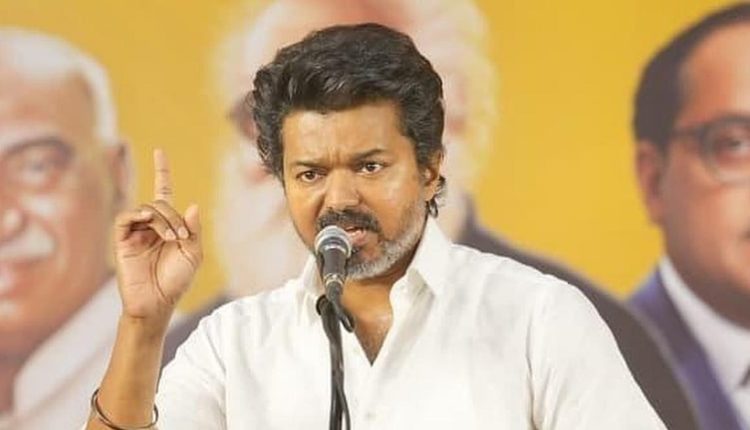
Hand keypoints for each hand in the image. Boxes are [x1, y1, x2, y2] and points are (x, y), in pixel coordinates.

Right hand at [113, 149, 202, 319]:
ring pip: (145, 209)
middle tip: (181, 237)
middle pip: (160, 203)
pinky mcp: (122, 241)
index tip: (160, 152)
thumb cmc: (177, 281)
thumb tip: (193, 204)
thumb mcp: (194, 254)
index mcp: (168, 225)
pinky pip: (125, 218)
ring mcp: (135, 232)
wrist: (158, 302)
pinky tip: (148, 222)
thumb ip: (194, 230)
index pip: (163, 192)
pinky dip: (138, 215)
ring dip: (162, 220)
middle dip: (174, 217)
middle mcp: (150, 225)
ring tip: (171, 239)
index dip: (162, 172)